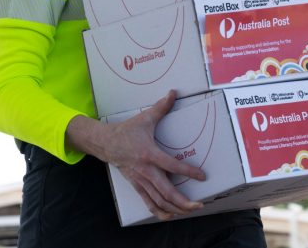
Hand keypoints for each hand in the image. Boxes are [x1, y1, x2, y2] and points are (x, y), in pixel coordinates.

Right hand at [66, 91, 204, 220]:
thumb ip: (161, 107)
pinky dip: (160, 212)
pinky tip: (172, 216)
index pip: (171, 166)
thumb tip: (174, 93)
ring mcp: (141, 181)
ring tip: (191, 210)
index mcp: (149, 154)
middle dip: (184, 201)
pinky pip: (149, 203)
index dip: (188, 172)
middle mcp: (146, 171)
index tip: (202, 176)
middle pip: (166, 191)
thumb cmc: (127, 131)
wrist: (105, 143)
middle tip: (200, 204)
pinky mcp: (137, 186)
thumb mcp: (145, 118)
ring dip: (176, 208)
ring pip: (159, 201)